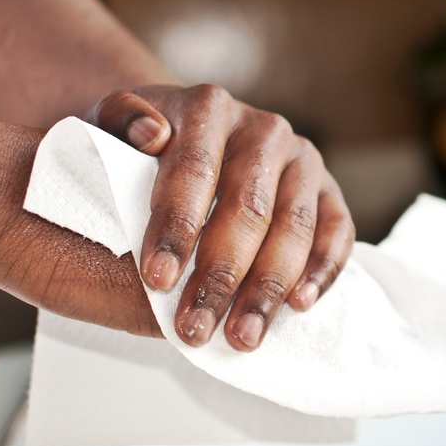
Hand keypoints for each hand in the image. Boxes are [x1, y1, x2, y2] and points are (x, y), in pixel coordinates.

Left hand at [87, 84, 354, 350]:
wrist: (188, 138)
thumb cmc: (140, 147)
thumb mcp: (109, 123)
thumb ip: (117, 120)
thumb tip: (151, 135)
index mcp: (209, 108)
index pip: (194, 170)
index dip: (176, 227)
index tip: (157, 281)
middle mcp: (263, 129)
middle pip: (248, 206)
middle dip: (221, 275)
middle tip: (195, 328)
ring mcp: (302, 159)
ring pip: (293, 225)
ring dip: (269, 287)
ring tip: (242, 336)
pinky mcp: (328, 190)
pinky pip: (337, 231)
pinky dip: (322, 269)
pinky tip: (298, 305)